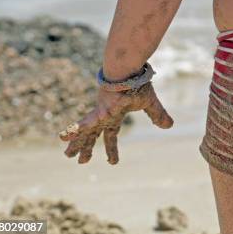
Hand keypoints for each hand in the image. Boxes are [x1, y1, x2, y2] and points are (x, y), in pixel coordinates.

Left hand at [59, 83, 173, 163]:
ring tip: (67, 155)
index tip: (112, 162)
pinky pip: (84, 123)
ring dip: (76, 144)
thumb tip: (169, 126)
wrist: (130, 70)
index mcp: (114, 114)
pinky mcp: (100, 111)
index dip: (111, 149)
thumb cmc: (137, 82)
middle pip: (93, 135)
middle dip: (86, 148)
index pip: (111, 135)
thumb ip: (158, 115)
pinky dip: (74, 130)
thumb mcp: (150, 103)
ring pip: (85, 132)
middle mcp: (104, 115)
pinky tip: (62, 137)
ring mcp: (99, 113)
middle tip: (80, 161)